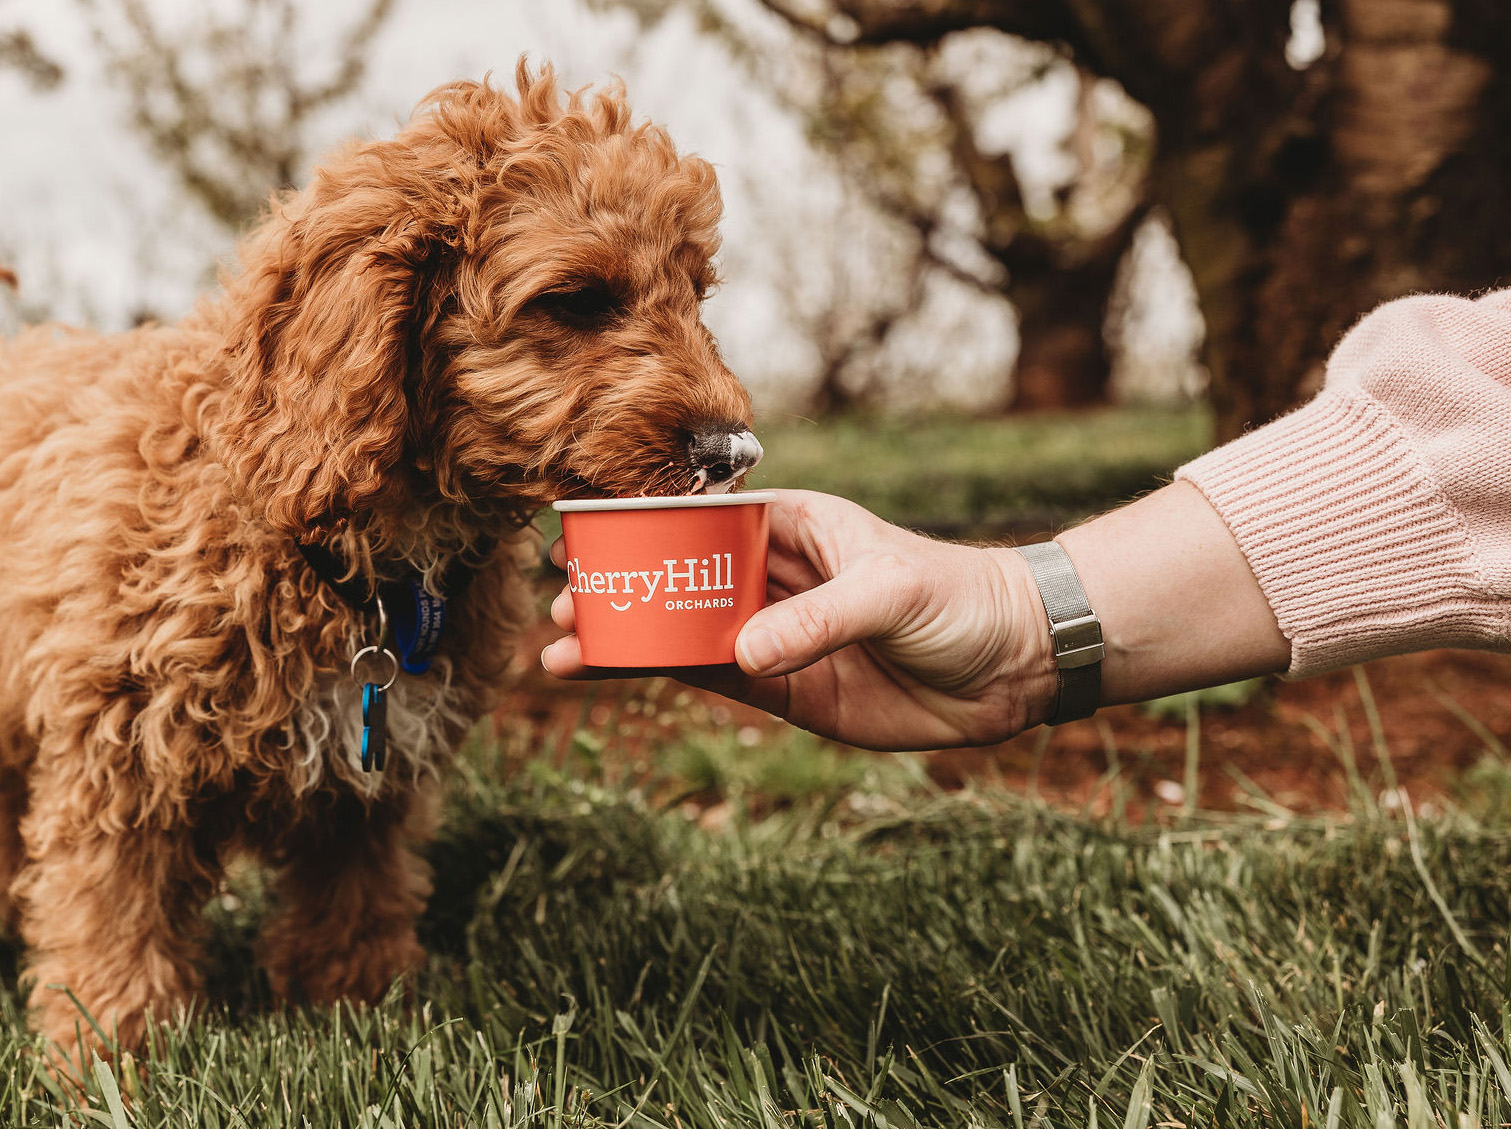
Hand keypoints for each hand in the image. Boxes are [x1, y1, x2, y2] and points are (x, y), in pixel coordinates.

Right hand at [541, 489, 1058, 749]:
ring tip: (563, 656)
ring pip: (685, 633)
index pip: (703, 520)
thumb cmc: (961, 599)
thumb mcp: (892, 593)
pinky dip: (668, 677)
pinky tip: (619, 676)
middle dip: (620, 593)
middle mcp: (775, 576)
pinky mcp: (787, 687)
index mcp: (794, 526)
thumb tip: (744, 654)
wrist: (1012, 665)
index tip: (588, 547)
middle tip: (561, 612)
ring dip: (628, 641)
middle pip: (679, 579)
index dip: (643, 533)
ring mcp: (777, 634)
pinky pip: (716, 679)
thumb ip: (820, 620)